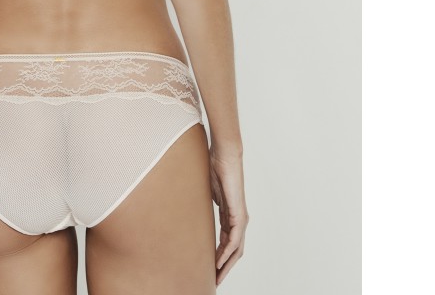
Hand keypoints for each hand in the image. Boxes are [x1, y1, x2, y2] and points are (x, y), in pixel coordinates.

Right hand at [208, 149, 249, 285]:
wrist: (224, 154)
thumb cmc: (214, 165)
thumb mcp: (206, 189)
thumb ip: (204, 201)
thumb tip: (193, 206)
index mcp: (230, 214)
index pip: (226, 241)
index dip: (219, 256)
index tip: (210, 268)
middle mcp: (238, 218)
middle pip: (234, 250)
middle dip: (224, 266)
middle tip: (214, 279)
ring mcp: (240, 217)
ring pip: (236, 249)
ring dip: (226, 264)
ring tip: (216, 276)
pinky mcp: (239, 214)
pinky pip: (234, 240)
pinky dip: (227, 253)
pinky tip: (219, 262)